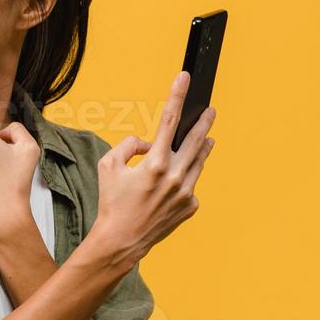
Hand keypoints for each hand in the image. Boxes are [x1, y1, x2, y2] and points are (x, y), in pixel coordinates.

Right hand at [90, 70, 216, 268]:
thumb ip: (129, 146)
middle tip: (211, 110)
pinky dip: (183, 179)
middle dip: (204, 122)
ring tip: (206, 138)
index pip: (169, 120)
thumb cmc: (111, 202)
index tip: (185, 78)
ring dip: (201, 148)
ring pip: (199, 161)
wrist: (121, 240)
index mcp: (155, 164)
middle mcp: (175, 176)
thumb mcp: (108, 166)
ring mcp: (187, 192)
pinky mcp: (191, 206)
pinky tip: (171, 186)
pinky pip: (190, 184)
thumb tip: (149, 142)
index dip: (177, 95)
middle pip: (196, 139)